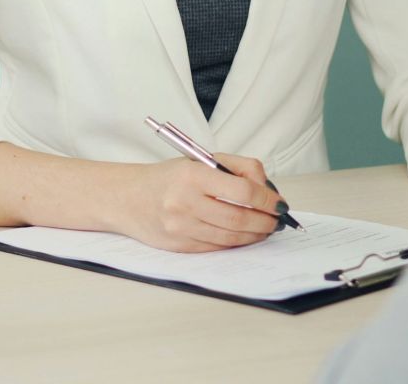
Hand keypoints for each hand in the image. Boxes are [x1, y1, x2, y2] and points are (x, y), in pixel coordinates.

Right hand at [116, 154, 285, 252]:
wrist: (128, 198)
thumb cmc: (170, 178)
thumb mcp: (201, 160)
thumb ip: (238, 168)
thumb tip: (269, 190)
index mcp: (192, 174)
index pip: (242, 189)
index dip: (267, 199)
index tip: (279, 204)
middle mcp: (184, 201)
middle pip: (238, 217)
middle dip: (265, 221)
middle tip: (277, 220)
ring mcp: (180, 227)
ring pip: (230, 236)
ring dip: (255, 235)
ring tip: (265, 229)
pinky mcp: (178, 246)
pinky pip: (216, 247)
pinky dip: (236, 243)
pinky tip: (245, 236)